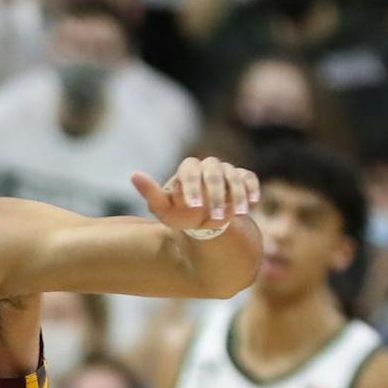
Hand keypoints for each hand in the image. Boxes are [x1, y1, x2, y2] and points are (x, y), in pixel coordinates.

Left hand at [131, 157, 260, 231]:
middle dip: (216, 195)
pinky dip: (252, 189)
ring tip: (239, 214)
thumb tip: (134, 174)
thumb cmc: (181, 215)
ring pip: (234, 175)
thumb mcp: (164, 210)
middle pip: (214, 172)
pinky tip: (253, 204)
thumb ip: (151, 194)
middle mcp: (208, 166)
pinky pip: (250, 179)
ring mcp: (227, 171)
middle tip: (216, 216)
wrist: (205, 222)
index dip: (191, 187)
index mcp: (188, 169)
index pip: (189, 170)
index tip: (193, 207)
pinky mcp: (243, 178)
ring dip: (237, 195)